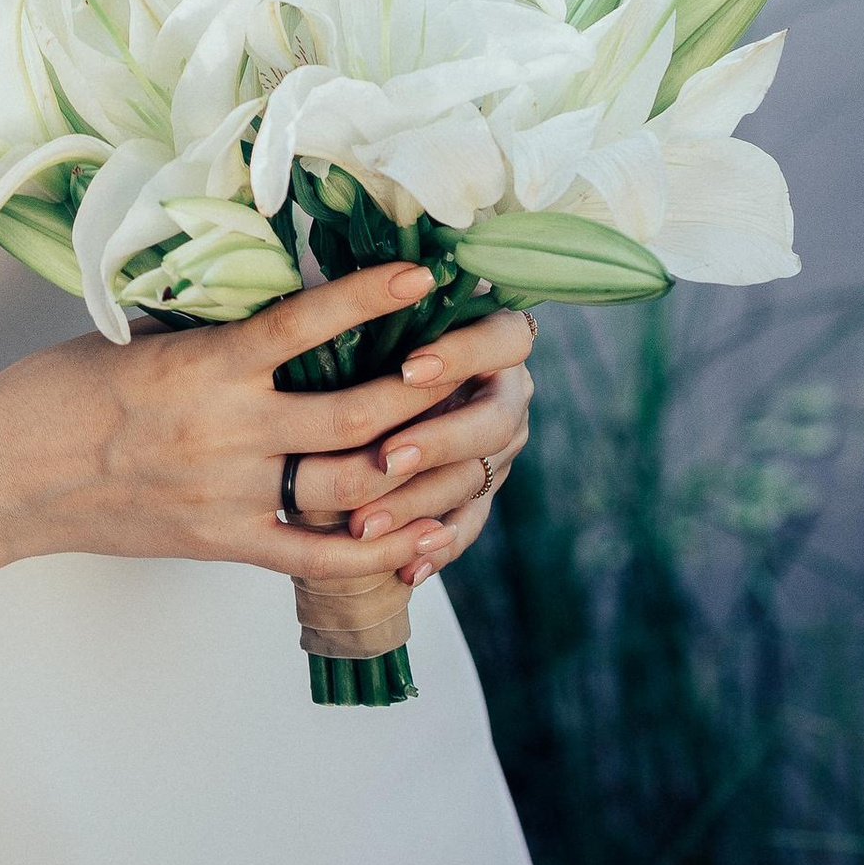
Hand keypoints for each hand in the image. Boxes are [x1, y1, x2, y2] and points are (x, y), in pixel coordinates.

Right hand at [0, 262, 491, 595]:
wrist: (4, 479)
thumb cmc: (59, 392)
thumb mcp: (136, 340)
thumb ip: (212, 334)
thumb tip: (278, 298)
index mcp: (201, 367)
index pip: (301, 325)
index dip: (367, 300)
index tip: (422, 278)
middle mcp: (225, 432)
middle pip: (352, 414)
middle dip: (423, 388)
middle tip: (478, 360)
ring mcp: (228, 495)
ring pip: (348, 482)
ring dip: (415, 461)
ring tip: (469, 435)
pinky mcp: (222, 543)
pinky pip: (316, 554)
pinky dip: (378, 548)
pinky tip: (426, 534)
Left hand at [281, 302, 536, 590]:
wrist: (373, 386)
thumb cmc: (370, 331)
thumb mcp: (383, 316)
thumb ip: (386, 315)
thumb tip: (357, 293)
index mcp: (496, 339)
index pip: (506, 340)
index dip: (464, 354)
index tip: (409, 366)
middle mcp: (506, 395)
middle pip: (495, 422)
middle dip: (438, 441)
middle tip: (385, 457)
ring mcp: (498, 450)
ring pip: (473, 481)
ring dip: (419, 504)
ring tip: (365, 524)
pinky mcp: (479, 495)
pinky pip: (466, 527)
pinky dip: (436, 551)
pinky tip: (405, 572)